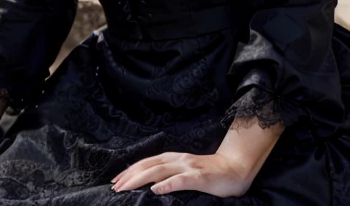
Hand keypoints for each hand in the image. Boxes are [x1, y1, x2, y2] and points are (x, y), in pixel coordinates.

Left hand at [110, 151, 255, 196]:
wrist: (235, 169)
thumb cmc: (210, 173)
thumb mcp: (187, 171)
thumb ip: (171, 174)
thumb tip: (151, 185)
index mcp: (175, 158)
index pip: (148, 162)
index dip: (131, 170)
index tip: (115, 180)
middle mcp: (179, 160)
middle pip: (150, 165)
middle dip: (130, 175)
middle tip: (114, 187)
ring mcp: (189, 167)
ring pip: (160, 171)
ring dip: (141, 178)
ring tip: (126, 188)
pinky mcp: (199, 178)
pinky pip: (181, 180)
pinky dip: (167, 184)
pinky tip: (156, 190)